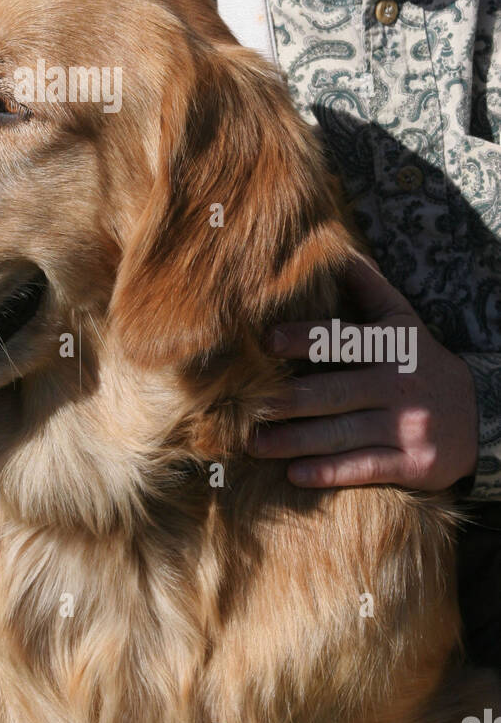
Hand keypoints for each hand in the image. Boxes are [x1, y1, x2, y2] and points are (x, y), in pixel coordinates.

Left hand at [248, 256, 478, 489]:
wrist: (480, 414)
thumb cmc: (422, 362)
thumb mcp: (403, 322)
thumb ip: (369, 287)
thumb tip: (335, 248)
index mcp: (392, 348)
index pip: (343, 341)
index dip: (305, 340)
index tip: (267, 340)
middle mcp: (399, 387)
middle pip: (335, 393)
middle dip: (288, 400)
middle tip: (246, 405)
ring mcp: (407, 429)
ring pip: (342, 434)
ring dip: (294, 441)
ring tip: (253, 443)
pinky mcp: (413, 465)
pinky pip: (365, 468)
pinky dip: (329, 472)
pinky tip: (295, 473)